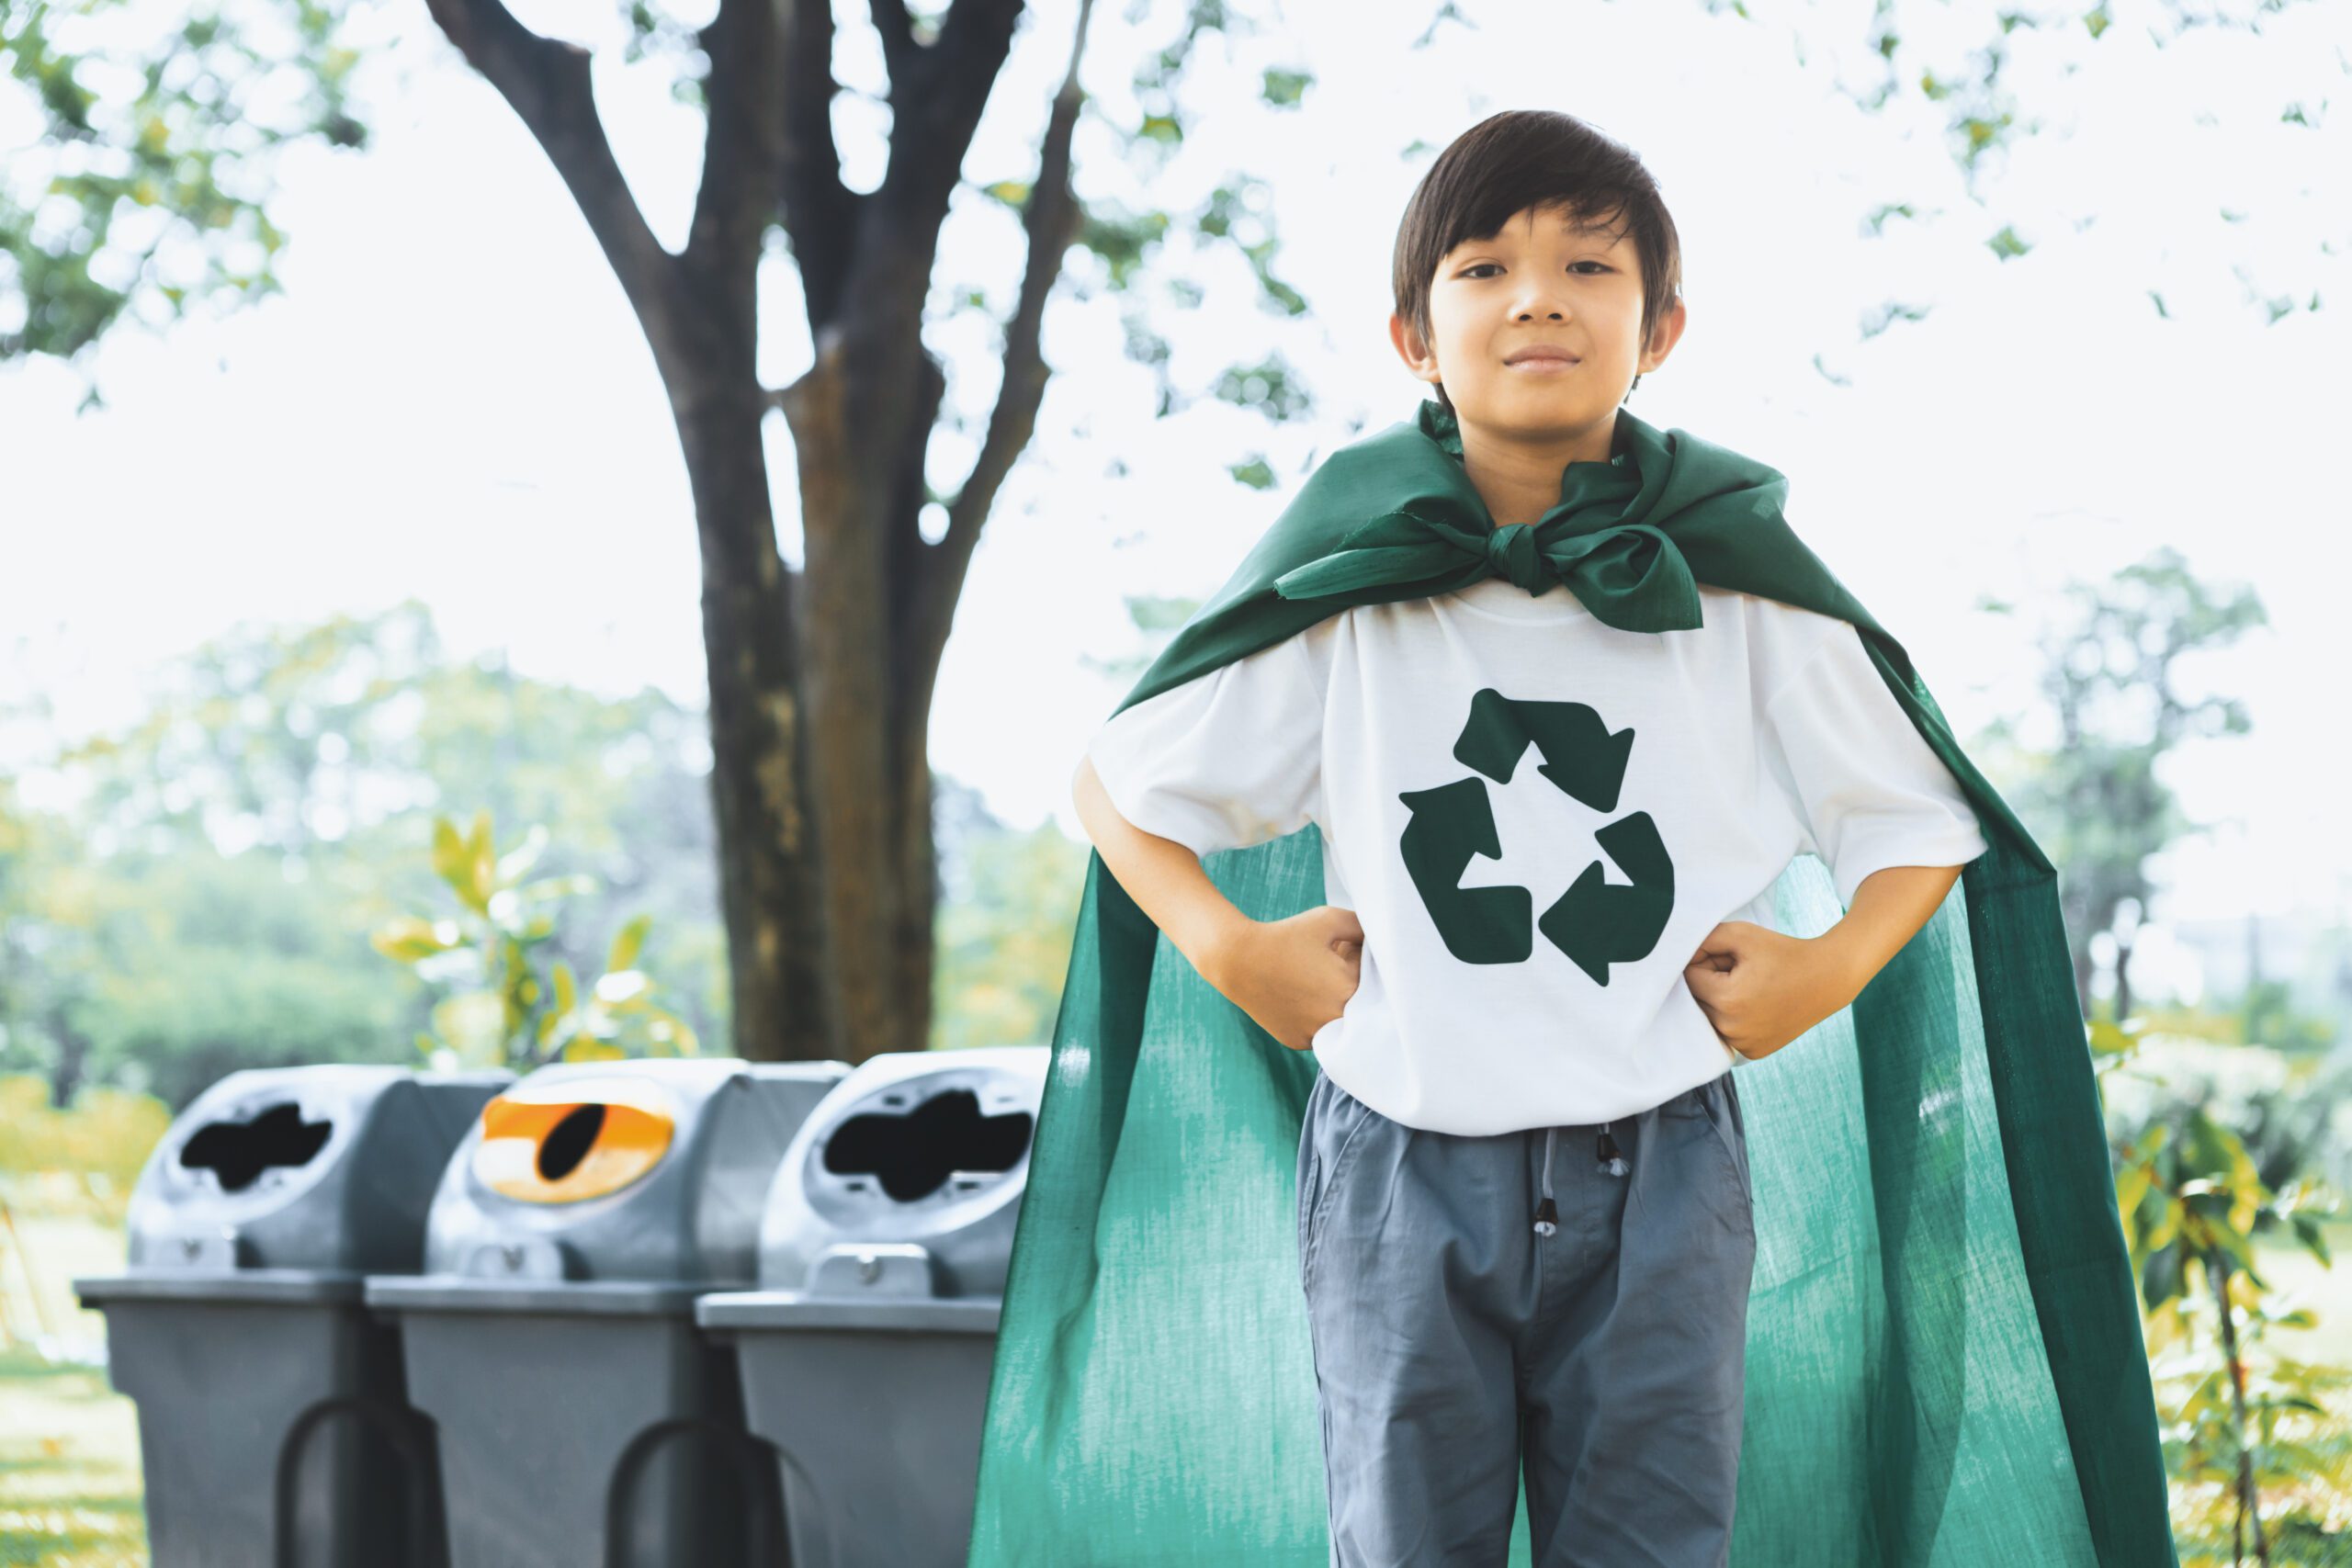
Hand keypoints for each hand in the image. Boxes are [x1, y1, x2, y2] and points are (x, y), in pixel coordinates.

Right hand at [1205, 905, 1363, 1051]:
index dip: (1360, 962)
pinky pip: (1321, 1032)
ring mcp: (1317, 1034)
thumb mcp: (1329, 919)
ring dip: (1336, 1005)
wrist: (1237, 960)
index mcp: (1349, 990)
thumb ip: (1363, 926)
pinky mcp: (1299, 1042)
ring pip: (1341, 1022)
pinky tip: (1301, 997)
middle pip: (1360, 1004)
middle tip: (1329, 966)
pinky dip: (1316, 1017)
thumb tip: (1379, 938)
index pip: (1375, 980)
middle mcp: (1335, 1019)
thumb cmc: (1285, 936)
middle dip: (1351, 985)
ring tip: (1313, 982)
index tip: (1344, 951)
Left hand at [1683, 919, 1854, 1062]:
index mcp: (1727, 1000)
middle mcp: (1732, 1029)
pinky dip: (1733, 1020)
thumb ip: (1704, 939)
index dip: (1707, 961)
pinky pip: (1727, 1033)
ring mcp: (1743, 1045)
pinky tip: (1756, 1006)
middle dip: (1711, 982)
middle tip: (1741, 971)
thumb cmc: (1782, 952)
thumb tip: (1678, 955)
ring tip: (1749, 988)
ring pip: (1710, 1019)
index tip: (1730, 957)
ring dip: (1719, 1002)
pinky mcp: (1753, 1053)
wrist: (1826, 978)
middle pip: (1697, 1000)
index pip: (1689, 978)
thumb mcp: (1741, 934)